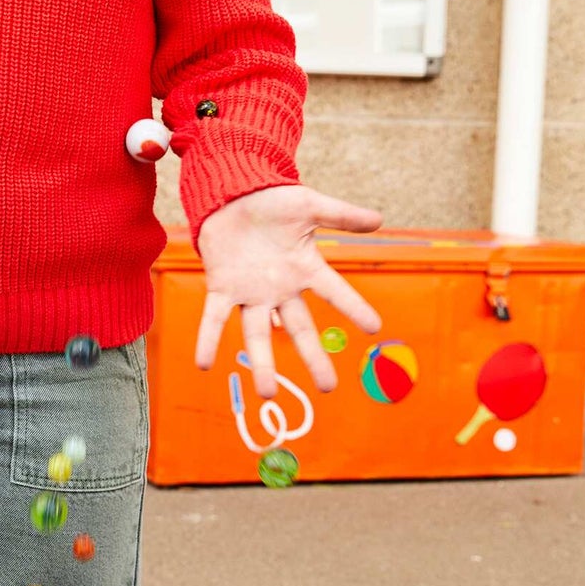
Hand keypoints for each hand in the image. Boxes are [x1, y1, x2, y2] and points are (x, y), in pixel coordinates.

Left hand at [194, 184, 382, 398]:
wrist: (232, 192)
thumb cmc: (271, 200)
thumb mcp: (309, 204)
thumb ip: (342, 215)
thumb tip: (380, 219)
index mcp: (305, 268)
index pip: (335, 292)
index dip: (354, 307)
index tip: (374, 328)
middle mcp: (280, 287)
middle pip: (299, 328)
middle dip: (313, 357)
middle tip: (327, 388)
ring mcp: (251, 291)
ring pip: (258, 333)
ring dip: (261, 363)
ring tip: (267, 393)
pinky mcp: (222, 286)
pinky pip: (215, 317)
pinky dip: (209, 339)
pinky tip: (204, 364)